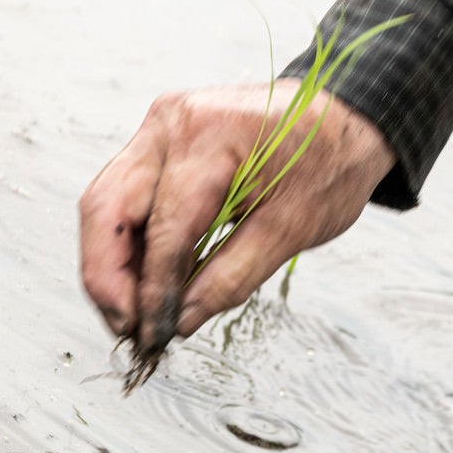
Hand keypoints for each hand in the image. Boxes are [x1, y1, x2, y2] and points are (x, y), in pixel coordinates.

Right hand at [78, 83, 394, 349]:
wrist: (345, 116)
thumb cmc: (330, 160)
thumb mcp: (294, 226)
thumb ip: (233, 275)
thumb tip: (180, 319)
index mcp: (210, 138)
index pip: (164, 228)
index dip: (151, 289)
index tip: (152, 335)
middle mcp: (171, 123)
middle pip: (107, 209)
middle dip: (107, 278)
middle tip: (128, 329)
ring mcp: (160, 127)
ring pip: (106, 202)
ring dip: (110, 263)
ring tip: (132, 313)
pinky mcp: (159, 139)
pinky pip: (125, 193)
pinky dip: (129, 239)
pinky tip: (143, 279)